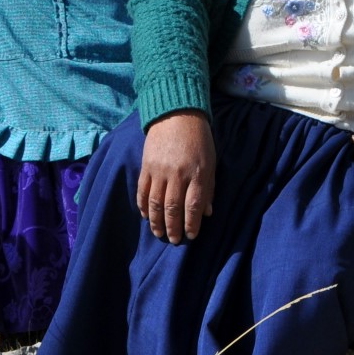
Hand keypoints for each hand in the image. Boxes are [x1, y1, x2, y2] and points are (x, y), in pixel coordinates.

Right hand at [138, 111, 215, 244]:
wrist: (177, 114)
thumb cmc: (199, 139)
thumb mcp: (211, 162)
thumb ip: (208, 188)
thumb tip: (206, 213)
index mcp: (197, 173)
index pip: (193, 206)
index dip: (191, 224)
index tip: (191, 235)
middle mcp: (178, 174)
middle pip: (173, 208)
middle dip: (173, 228)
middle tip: (174, 240)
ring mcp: (160, 170)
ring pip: (156, 203)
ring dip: (156, 222)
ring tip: (158, 234)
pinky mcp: (146, 166)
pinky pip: (142, 191)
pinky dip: (143, 206)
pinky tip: (146, 215)